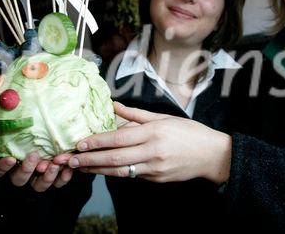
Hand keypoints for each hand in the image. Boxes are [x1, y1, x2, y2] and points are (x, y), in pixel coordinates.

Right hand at [0, 125, 73, 190]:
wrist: (48, 127)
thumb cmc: (23, 128)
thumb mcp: (8, 125)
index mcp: (7, 161)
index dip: (2, 167)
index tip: (9, 158)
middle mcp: (21, 171)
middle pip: (18, 180)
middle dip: (26, 170)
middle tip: (35, 156)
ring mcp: (38, 176)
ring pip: (38, 186)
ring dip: (46, 177)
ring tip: (54, 164)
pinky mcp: (54, 176)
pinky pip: (58, 182)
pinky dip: (63, 176)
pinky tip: (67, 167)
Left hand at [68, 102, 231, 183]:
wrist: (213, 155)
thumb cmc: (190, 132)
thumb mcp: (164, 117)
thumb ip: (136, 114)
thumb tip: (114, 105)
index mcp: (154, 132)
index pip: (119, 138)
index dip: (98, 141)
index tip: (80, 143)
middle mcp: (153, 152)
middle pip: (115, 158)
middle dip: (90, 159)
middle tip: (71, 159)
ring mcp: (155, 168)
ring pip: (121, 171)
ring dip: (98, 170)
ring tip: (81, 167)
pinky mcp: (157, 179)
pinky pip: (132, 175)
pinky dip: (116, 173)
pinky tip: (102, 170)